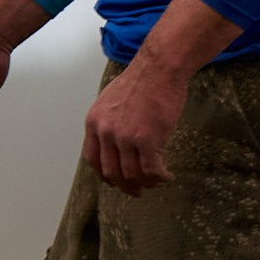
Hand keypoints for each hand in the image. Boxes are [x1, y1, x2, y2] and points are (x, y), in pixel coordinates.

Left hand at [82, 55, 192, 194]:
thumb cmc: (140, 80)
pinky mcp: (147, 139)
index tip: (114, 181)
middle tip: (136, 190)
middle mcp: (106, 132)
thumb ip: (108, 122)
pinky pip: (151, 169)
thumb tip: (113, 143)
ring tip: (155, 181)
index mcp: (94, 123)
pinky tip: (167, 176)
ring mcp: (125, 137)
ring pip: (132, 174)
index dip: (105, 175)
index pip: (93, 159)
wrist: (158, 68)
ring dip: (145, 183)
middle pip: (112, 172)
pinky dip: (160, 177)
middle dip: (125, 185)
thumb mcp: (110, 100)